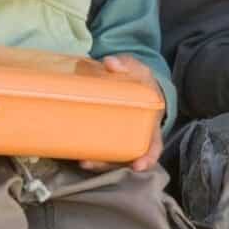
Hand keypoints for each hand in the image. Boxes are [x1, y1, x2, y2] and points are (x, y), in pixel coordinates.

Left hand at [79, 55, 162, 172]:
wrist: (132, 81)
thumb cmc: (139, 79)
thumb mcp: (138, 69)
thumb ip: (126, 64)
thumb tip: (110, 63)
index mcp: (150, 122)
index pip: (154, 145)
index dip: (148, 158)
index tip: (138, 166)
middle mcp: (136, 136)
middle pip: (125, 157)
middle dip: (108, 164)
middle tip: (90, 163)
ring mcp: (119, 138)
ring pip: (109, 157)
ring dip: (96, 162)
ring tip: (81, 160)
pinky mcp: (104, 135)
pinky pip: (97, 148)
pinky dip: (87, 152)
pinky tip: (74, 151)